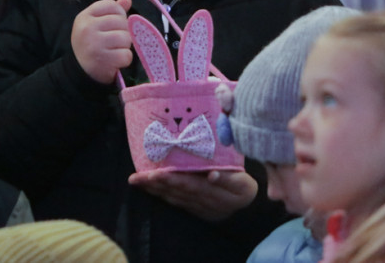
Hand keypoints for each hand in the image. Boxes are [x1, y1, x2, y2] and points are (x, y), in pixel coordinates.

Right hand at [71, 0, 133, 83]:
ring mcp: (95, 44)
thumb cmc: (90, 43)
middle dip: (123, 32)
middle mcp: (88, 28)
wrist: (79, 71)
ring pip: (126, 38)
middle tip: (113, 41)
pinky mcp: (104, 60)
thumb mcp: (95, 24)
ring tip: (114, 50)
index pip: (112, 6)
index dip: (119, 15)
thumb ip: (111, 11)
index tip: (113, 25)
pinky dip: (125, 59)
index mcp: (85, 17)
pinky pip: (127, 55)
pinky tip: (115, 61)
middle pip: (122, 22)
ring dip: (125, 46)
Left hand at [128, 169, 257, 221]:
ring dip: (154, 190)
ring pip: (174, 198)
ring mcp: (198, 209)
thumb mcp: (242, 181)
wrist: (246, 203)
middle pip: (179, 192)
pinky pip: (174, 202)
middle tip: (138, 177)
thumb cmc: (244, 184)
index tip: (158, 174)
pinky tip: (148, 188)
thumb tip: (212, 175)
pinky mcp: (193, 210)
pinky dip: (160, 195)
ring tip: (137, 181)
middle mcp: (206, 204)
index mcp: (219, 195)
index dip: (175, 180)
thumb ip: (228, 178)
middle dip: (157, 184)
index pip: (193, 186)